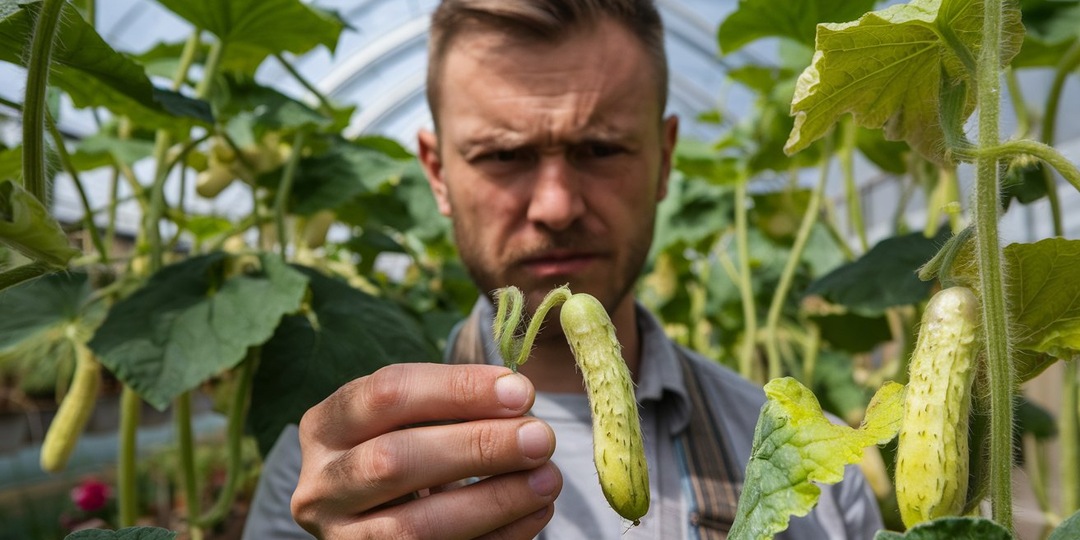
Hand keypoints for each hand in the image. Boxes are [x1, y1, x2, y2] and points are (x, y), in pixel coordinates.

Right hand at [292, 363, 560, 538]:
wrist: (378, 512)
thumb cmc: (406, 447)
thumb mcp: (411, 417)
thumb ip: (455, 403)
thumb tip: (518, 398)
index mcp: (326, 427)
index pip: (386, 394)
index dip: (457, 389)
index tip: (520, 391)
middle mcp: (322, 486)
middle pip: (393, 461)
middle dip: (476, 447)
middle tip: (540, 438)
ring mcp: (344, 539)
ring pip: (413, 528)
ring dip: (492, 501)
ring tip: (547, 479)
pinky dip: (497, 537)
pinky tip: (535, 513)